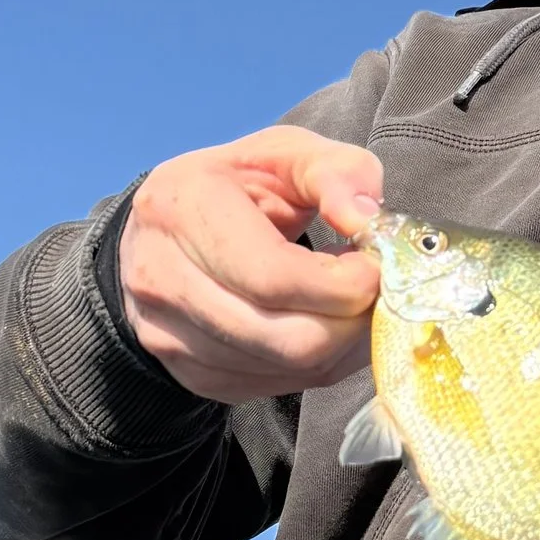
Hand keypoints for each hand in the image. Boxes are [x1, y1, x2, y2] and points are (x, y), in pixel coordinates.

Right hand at [119, 127, 384, 403]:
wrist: (164, 233)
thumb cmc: (236, 187)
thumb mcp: (287, 154)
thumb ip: (338, 173)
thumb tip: (365, 221)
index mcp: (183, 210)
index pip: (274, 278)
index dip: (342, 283)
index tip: (376, 266)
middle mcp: (163, 280)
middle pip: (288, 339)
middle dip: (353, 321)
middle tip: (374, 291)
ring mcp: (170, 336)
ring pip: (289, 368)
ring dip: (343, 343)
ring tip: (348, 301)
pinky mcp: (192, 375)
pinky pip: (279, 385)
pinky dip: (320, 361)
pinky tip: (322, 322)